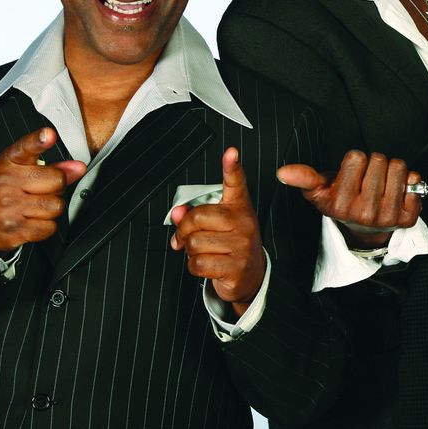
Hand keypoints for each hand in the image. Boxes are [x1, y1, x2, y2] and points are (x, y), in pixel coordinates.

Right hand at [0, 128, 86, 251]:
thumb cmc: (3, 190)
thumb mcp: (22, 171)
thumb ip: (53, 167)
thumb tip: (79, 167)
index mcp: (10, 162)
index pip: (26, 147)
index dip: (39, 140)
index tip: (49, 135)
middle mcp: (7, 182)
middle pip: (58, 181)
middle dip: (56, 188)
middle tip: (41, 192)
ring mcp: (9, 206)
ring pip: (56, 206)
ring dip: (51, 210)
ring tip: (35, 207)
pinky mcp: (14, 229)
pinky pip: (50, 227)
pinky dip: (46, 227)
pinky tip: (31, 221)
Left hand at [170, 147, 265, 316]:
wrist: (251, 276)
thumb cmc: (231, 245)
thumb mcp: (216, 226)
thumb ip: (194, 215)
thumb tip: (177, 213)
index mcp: (238, 207)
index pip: (235, 182)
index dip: (232, 166)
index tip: (231, 152)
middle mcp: (243, 222)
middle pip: (197, 218)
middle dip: (184, 231)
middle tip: (187, 237)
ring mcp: (242, 244)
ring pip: (195, 243)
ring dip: (191, 252)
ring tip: (205, 252)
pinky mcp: (237, 267)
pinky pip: (199, 264)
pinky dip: (195, 267)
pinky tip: (208, 265)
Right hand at [276, 151, 422, 247]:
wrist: (365, 231)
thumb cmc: (343, 202)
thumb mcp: (320, 191)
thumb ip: (304, 178)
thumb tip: (283, 172)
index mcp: (341, 203)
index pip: (356, 157)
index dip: (355, 161)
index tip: (352, 174)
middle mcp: (364, 212)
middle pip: (378, 160)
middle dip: (374, 164)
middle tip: (369, 179)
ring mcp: (388, 216)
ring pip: (398, 167)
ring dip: (392, 170)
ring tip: (382, 183)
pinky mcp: (408, 217)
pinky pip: (415, 181)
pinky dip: (409, 182)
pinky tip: (398, 192)